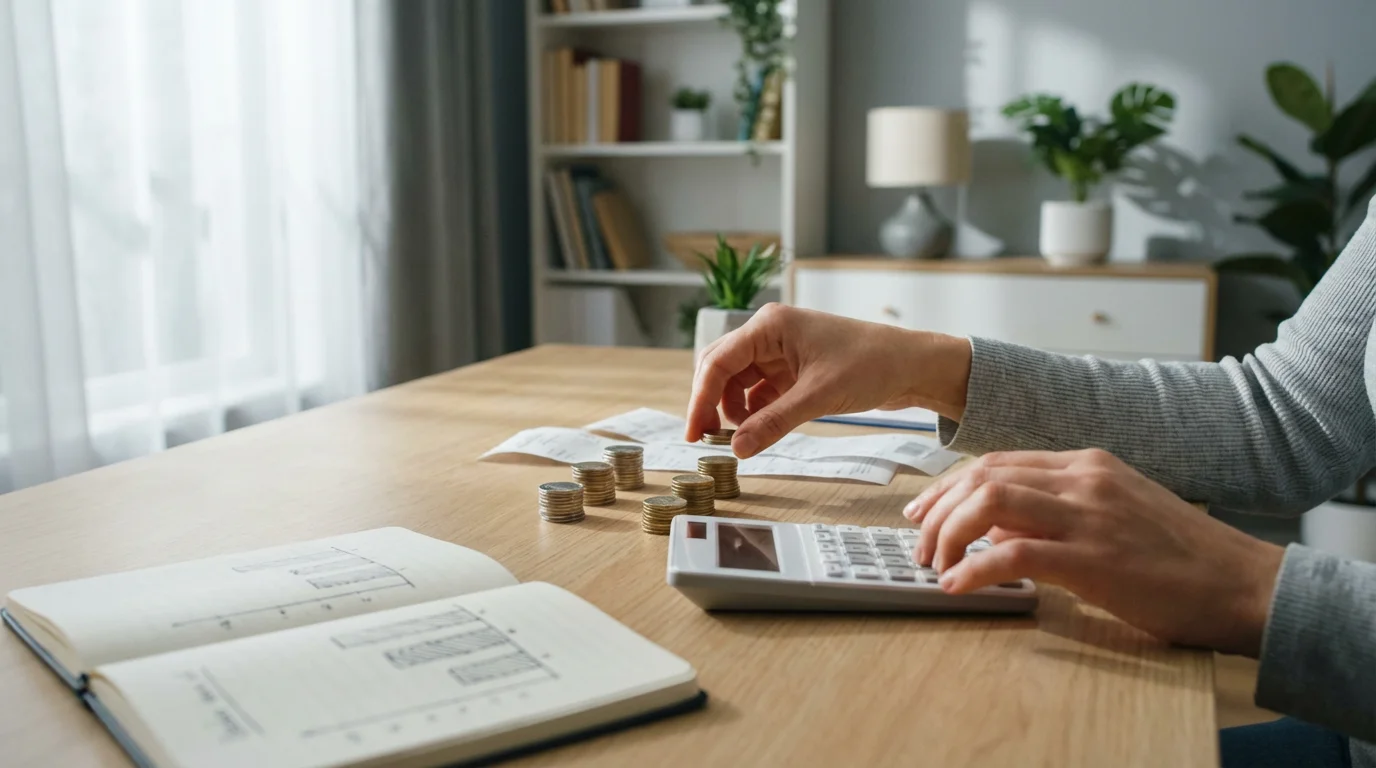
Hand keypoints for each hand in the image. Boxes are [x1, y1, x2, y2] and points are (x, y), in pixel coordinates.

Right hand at [685, 303, 971, 457]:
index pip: (719, 361)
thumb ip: (774, 422)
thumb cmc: (871, 364)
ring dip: (734, 412)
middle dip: (712, 405)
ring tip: (741, 439)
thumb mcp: (819, 397)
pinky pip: (759, 393)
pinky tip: (759, 432)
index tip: (693, 433)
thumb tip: (737, 449)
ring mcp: (780, 352)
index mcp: (770, 325)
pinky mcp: (792, 370)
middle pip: (721, 370)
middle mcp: (769, 334)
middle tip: (707, 442)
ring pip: (738, 384)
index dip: (701, 399)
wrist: (912, 365)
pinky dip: (754, 413)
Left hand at [904, 448, 1283, 656]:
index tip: (924, 514)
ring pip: (990, 501)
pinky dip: (975, 568)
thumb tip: (1000, 526)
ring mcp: (1089, 514)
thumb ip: (1062, 509)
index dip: (949, 488)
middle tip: (919, 546)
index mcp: (1087, 464)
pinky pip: (1014, 553)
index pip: (996, 462)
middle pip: (982, 475)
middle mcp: (1083, 479)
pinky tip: (958, 585)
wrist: (1241, 583)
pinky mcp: (1094, 557)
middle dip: (938, 509)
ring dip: (948, 534)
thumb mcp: (1117, 512)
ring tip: (935, 566)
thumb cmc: (1180, 557)